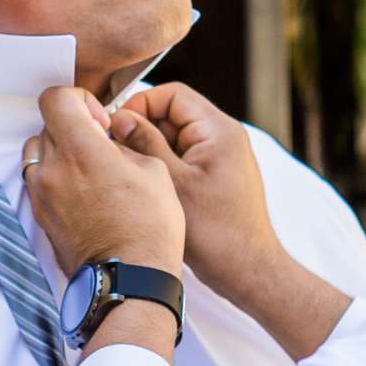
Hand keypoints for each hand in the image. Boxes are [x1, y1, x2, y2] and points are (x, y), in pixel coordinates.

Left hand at [23, 87, 184, 278]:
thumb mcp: (153, 171)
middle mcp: (52, 169)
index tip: (98, 120)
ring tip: (89, 173)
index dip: (79, 100)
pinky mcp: (40, 217)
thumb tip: (109, 139)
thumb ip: (124, 144)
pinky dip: (56, 180)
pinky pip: (39, 183)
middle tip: (100, 148)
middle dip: (73, 129)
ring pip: (38, 153)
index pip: (55, 98)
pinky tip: (83, 195)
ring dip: (60, 154)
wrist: (130, 280)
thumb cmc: (149, 228)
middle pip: (47, 125)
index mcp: (81, 150)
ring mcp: (41, 195)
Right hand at [112, 83, 281, 302]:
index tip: (117, 128)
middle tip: (117, 153)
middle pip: (172, 115)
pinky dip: (163, 168)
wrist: (248, 271)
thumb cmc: (216, 233)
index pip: (173, 94)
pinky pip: (184, 159)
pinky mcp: (217, 177)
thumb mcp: (173, 183)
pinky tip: (147, 188)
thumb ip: (145, 144)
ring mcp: (221, 158)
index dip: (140, 105)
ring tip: (130, 173)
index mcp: (218, 130)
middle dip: (143, 130)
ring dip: (151, 151)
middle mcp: (224, 138)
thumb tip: (120, 118)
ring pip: (175, 139)